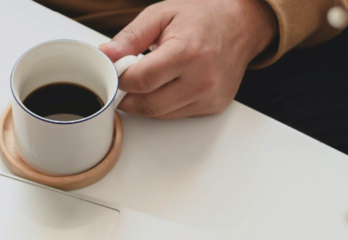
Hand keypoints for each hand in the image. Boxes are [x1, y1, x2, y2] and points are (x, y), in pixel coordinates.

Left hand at [99, 0, 277, 118]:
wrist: (242, 24)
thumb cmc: (203, 16)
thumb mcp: (161, 15)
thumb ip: (130, 37)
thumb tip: (105, 55)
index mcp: (187, 53)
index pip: (140, 81)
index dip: (121, 79)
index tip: (117, 71)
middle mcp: (202, 80)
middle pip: (148, 105)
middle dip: (129, 96)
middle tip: (127, 79)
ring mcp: (210, 97)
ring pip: (161, 115)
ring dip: (146, 102)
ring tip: (151, 77)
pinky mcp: (214, 107)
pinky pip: (177, 115)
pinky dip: (165, 104)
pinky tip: (170, 84)